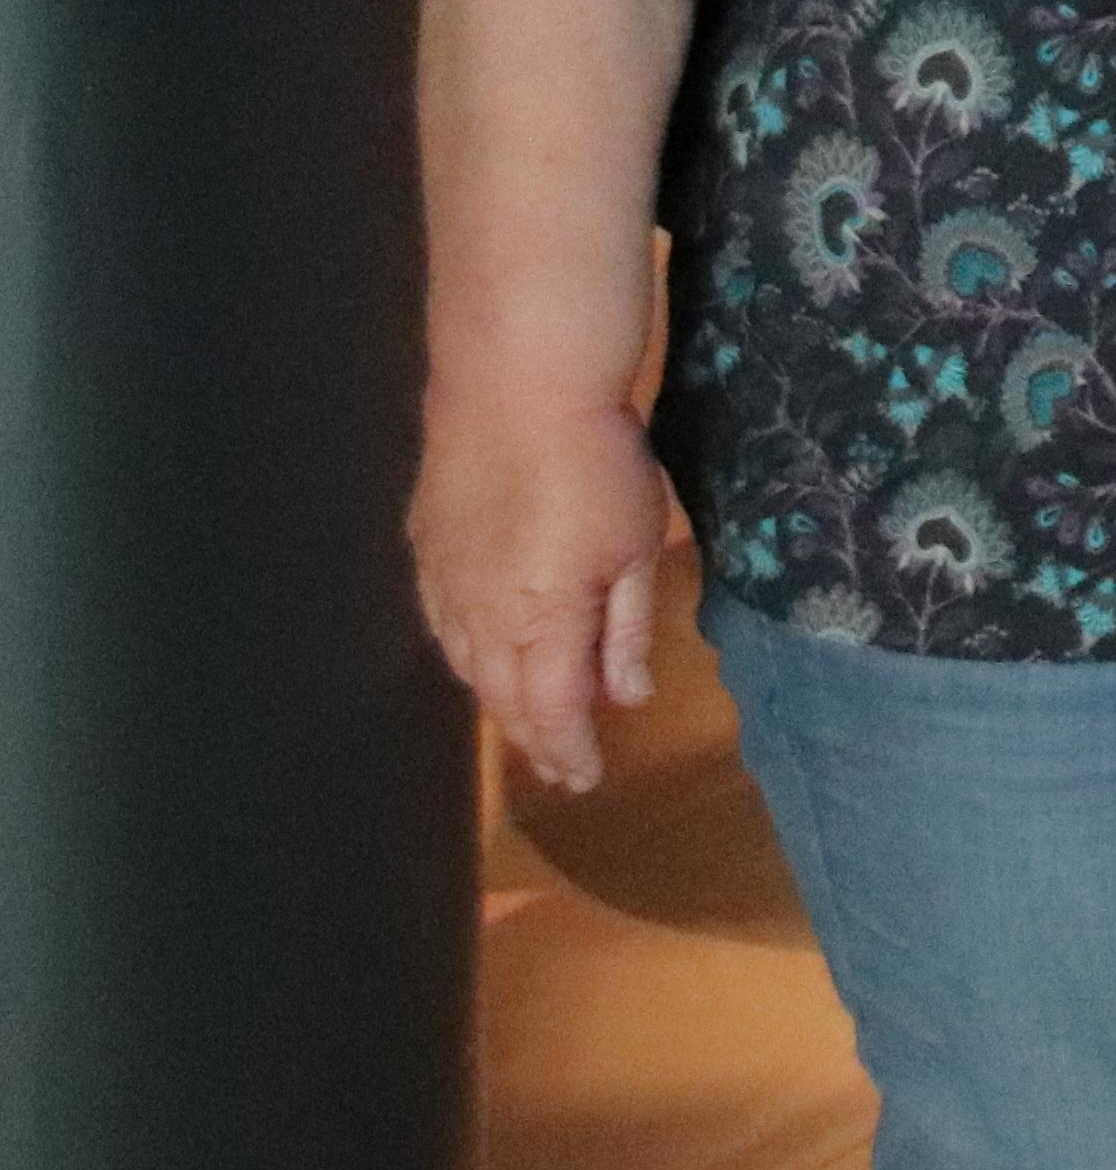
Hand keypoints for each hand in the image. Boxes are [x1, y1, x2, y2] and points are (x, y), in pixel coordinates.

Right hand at [414, 396, 672, 794]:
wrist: (517, 390)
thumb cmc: (597, 464)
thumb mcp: (635, 548)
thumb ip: (623, 629)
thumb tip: (623, 697)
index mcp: (540, 624)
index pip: (552, 711)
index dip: (567, 751)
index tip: (584, 779)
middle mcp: (481, 618)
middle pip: (504, 697)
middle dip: (533, 737)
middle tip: (558, 765)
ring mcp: (444, 583)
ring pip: (467, 665)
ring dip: (497, 700)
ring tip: (525, 722)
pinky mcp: (426, 547)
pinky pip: (441, 623)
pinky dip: (465, 654)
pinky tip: (478, 656)